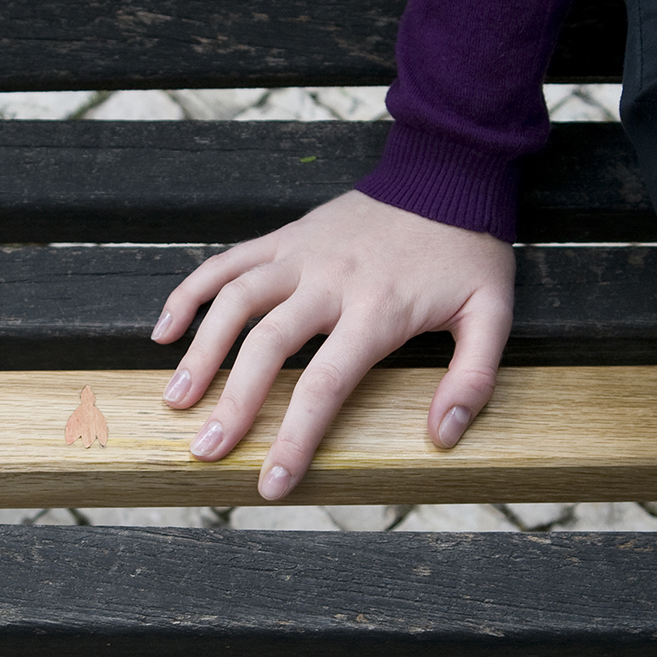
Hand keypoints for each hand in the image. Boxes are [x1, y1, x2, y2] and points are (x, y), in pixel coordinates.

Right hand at [151, 190, 514, 499]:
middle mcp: (329, 281)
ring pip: (234, 301)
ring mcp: (300, 255)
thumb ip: (472, 378)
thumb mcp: (492, 313)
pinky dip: (189, 294)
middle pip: (266, 346)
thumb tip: (442, 436)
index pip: (324, 385)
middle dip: (232, 404)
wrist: (444, 172)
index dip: (294, 439)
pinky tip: (165, 331)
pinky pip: (226, 262)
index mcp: (377, 310)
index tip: (270, 483)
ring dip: (200, 350)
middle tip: (204, 451)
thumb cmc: (467, 251)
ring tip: (176, 398)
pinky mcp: (284, 238)